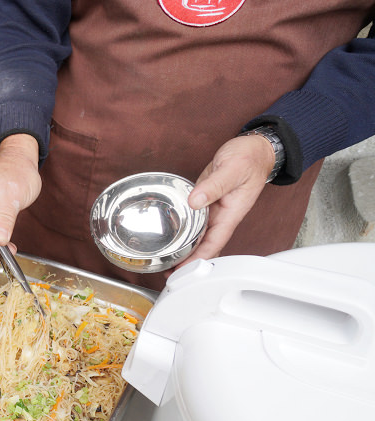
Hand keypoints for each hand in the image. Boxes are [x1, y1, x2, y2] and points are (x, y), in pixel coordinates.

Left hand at [175, 133, 275, 267]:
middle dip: (188, 260)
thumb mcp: (232, 169)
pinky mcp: (206, 202)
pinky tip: (172, 236)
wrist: (254, 149)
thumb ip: (214, 186)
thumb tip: (195, 201)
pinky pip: (194, 221)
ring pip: (198, 235)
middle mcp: (222, 215)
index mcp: (231, 213)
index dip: (198, 258)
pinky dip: (184, 230)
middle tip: (167, 272)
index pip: (213, 242)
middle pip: (204, 245)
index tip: (184, 270)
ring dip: (184, 248)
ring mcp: (214, 210)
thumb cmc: (249, 158)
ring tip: (166, 260)